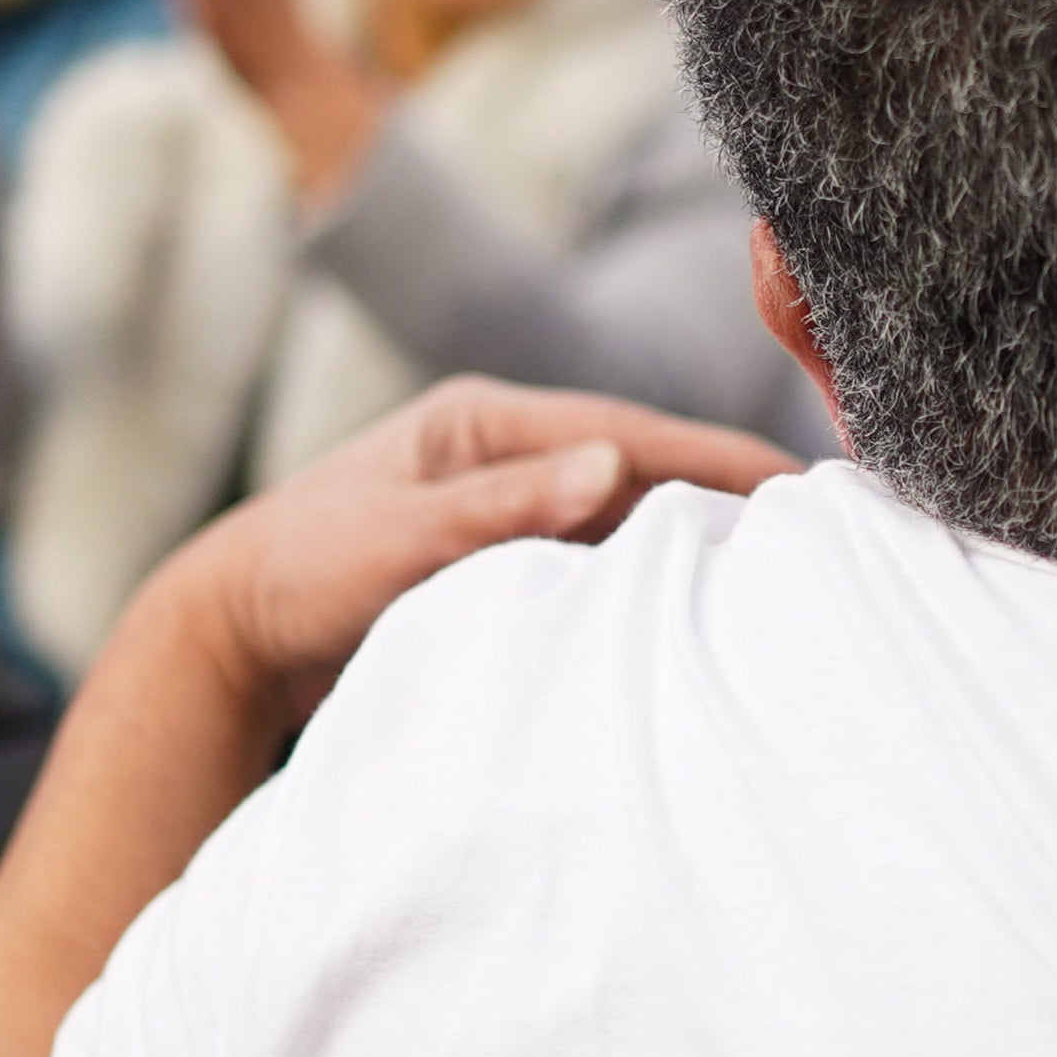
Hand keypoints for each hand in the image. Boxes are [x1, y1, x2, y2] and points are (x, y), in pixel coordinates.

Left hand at [142, 374, 797, 735]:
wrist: (227, 634)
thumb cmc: (298, 575)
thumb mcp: (397, 539)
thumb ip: (501, 508)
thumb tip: (613, 468)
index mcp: (487, 422)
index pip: (632, 434)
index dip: (721, 460)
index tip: (804, 488)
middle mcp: (509, 455)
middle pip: (646, 473)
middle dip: (729, 502)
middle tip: (828, 539)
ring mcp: (509, 507)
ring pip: (627, 523)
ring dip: (693, 549)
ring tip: (784, 583)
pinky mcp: (504, 560)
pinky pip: (597, 565)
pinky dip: (647, 584)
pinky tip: (697, 619)